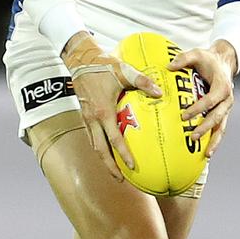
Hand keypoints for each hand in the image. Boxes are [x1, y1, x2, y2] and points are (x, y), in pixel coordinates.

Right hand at [62, 31, 161, 179]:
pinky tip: (107, 148)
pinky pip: (91, 135)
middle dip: (110, 167)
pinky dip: (99, 146)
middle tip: (121, 180)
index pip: (114, 140)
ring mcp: (86, 117)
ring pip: (94, 144)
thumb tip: (159, 92)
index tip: (132, 166)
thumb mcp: (124, 71)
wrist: (80, 59)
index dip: (123, 155)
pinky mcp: (84, 114)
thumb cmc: (103, 64)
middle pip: (100, 150)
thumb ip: (142, 82)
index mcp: (103, 112)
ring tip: (114, 169)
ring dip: (104, 158)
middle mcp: (92, 118)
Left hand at [168, 39, 236, 157]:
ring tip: (206, 154)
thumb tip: (169, 67)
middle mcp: (227, 99)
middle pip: (217, 117)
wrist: (223, 62)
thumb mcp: (197, 53)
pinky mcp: (223, 112)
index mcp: (222, 86)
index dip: (198, 108)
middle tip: (192, 136)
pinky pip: (220, 128)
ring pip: (222, 127)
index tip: (184, 116)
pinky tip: (207, 152)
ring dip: (214, 140)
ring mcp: (226, 107)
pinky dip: (215, 140)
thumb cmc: (208, 59)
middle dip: (205, 128)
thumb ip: (183, 58)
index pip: (210, 100)